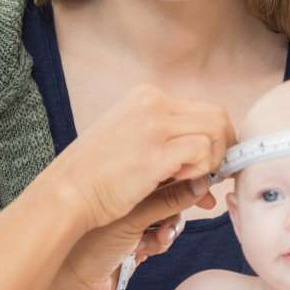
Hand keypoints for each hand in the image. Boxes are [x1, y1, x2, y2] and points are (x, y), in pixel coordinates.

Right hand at [45, 85, 234, 233]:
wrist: (66, 193)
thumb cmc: (94, 175)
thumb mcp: (127, 140)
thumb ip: (164, 140)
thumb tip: (204, 157)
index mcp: (145, 96)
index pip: (201, 108)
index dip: (214, 137)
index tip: (211, 162)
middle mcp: (153, 102)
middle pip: (216, 116)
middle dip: (224, 147)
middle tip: (216, 174)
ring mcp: (155, 124)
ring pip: (215, 131)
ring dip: (213, 160)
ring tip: (191, 179)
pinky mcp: (157, 151)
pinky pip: (202, 151)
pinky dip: (201, 169)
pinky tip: (181, 181)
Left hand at [61, 178, 216, 289]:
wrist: (66, 283)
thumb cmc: (88, 243)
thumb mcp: (133, 216)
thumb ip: (167, 200)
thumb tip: (200, 182)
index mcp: (118, 177)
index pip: (158, 163)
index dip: (183, 169)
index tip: (205, 177)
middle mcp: (120, 192)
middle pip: (166, 188)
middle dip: (181, 201)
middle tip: (203, 204)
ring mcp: (124, 216)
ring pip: (165, 214)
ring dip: (168, 226)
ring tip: (158, 236)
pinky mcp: (127, 240)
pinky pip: (156, 235)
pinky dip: (156, 242)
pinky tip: (144, 250)